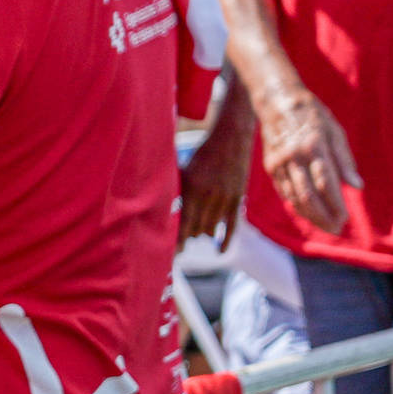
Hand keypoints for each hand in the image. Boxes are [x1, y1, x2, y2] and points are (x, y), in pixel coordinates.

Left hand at [178, 79, 255, 246]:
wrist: (231, 139)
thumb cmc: (201, 154)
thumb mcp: (183, 169)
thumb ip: (173, 189)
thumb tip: (155, 207)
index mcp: (191, 189)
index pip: (181, 222)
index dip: (175, 241)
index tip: (168, 254)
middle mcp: (208, 197)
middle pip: (196, 229)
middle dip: (186, 238)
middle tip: (175, 246)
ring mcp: (225, 200)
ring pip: (210, 229)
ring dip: (201, 234)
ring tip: (194, 235)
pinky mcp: (237, 200)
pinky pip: (231, 227)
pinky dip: (225, 240)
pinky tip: (218, 251)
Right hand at [253, 87, 358, 235]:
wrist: (277, 103)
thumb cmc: (314, 116)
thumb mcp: (335, 132)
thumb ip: (345, 161)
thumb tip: (357, 186)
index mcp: (314, 146)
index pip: (327, 183)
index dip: (336, 204)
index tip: (345, 218)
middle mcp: (294, 157)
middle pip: (308, 196)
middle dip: (323, 216)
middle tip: (336, 229)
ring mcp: (279, 163)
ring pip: (294, 197)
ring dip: (310, 215)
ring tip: (324, 225)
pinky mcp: (271, 166)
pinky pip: (284, 191)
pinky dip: (296, 205)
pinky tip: (308, 213)